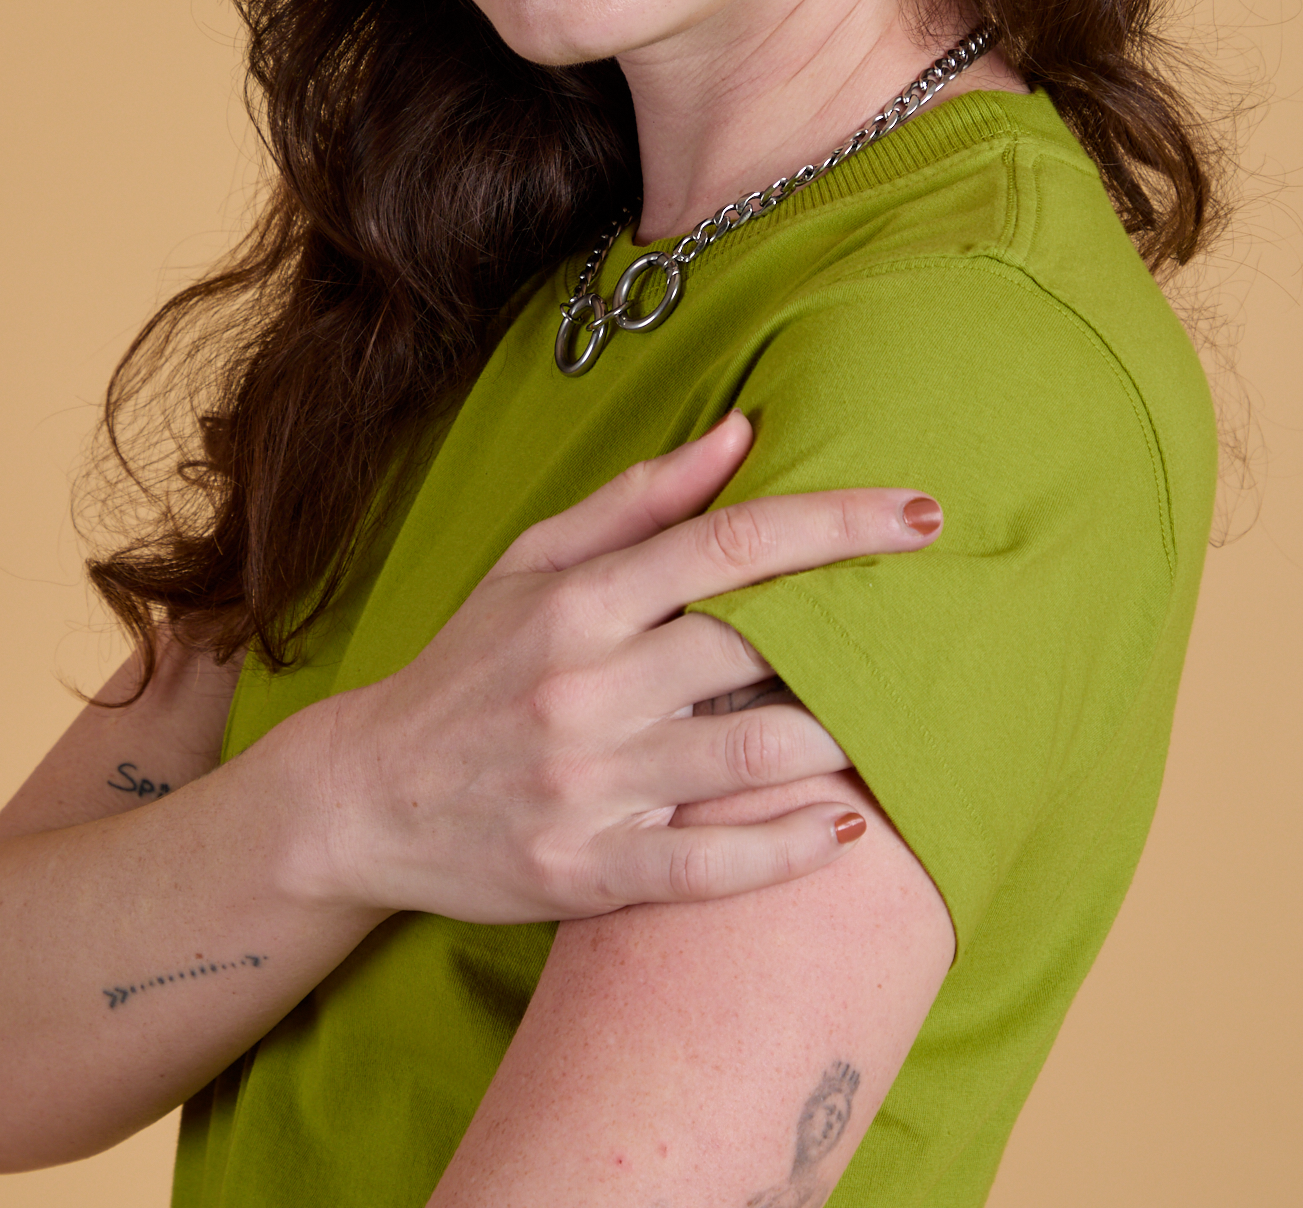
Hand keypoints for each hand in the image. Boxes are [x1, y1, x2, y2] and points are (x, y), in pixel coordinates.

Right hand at [299, 412, 940, 922]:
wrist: (366, 798)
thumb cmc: (467, 664)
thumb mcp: (532, 562)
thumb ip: (639, 499)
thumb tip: (742, 430)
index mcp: (577, 600)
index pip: (730, 544)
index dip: (838, 522)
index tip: (923, 514)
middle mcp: (585, 687)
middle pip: (757, 647)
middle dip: (861, 631)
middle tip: (936, 625)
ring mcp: (587, 786)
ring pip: (752, 755)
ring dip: (842, 738)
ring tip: (896, 722)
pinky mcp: (588, 873)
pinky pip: (714, 867)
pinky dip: (791, 847)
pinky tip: (843, 822)